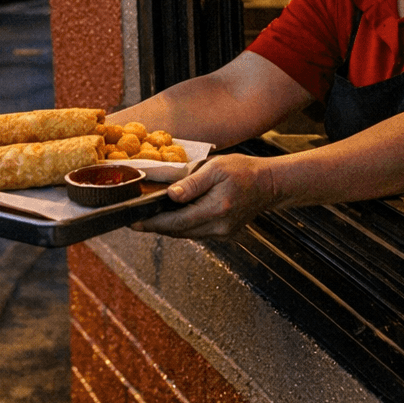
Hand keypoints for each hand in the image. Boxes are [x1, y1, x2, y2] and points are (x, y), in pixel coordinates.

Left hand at [129, 154, 280, 238]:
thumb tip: (170, 195)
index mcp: (216, 210)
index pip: (176, 222)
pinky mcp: (223, 232)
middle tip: (134, 222)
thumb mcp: (215, 169)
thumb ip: (192, 183)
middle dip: (155, 227)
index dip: (152, 223)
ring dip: (167, 227)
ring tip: (147, 219)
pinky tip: (170, 217)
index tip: (134, 223)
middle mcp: (218, 226)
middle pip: (178, 232)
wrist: (269, 184)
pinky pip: (196, 232)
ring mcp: (222, 232)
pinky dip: (181, 226)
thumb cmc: (243, 171)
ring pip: (186, 234)